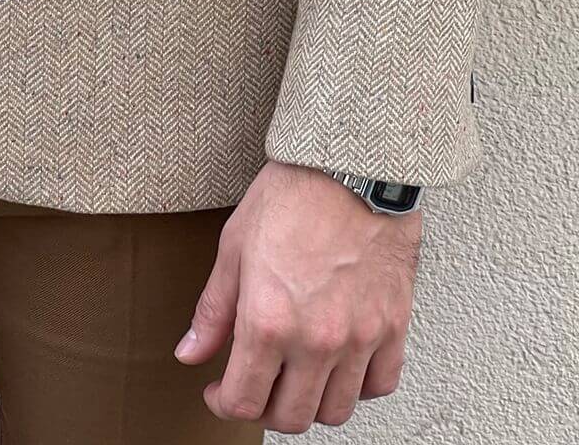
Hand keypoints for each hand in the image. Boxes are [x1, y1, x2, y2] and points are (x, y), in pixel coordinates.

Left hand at [176, 159, 420, 433]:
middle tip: (256, 383)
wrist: (351, 166)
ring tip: (295, 374)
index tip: (219, 391)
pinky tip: (340, 363)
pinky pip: (380, 384)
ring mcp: (360, 337)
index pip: (243, 401)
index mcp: (268, 320)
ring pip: (336, 410)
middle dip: (264, 408)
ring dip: (310, 402)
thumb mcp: (235, 245)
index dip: (222, 403)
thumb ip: (213, 310)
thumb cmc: (292, 195)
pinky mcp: (393, 326)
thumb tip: (191, 354)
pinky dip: (359, 386)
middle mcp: (316, 340)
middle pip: (290, 417)